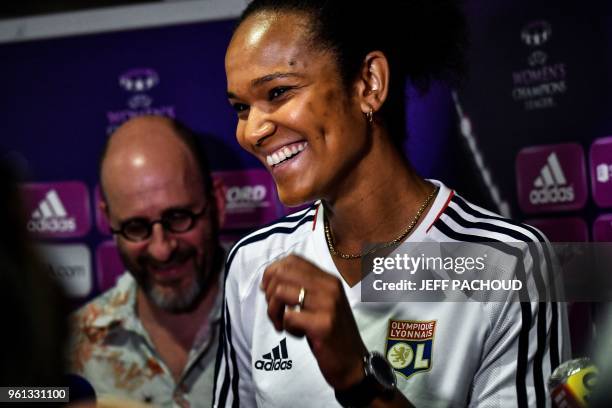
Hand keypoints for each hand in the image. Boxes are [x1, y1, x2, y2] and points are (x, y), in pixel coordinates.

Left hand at [261, 254, 366, 389]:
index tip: (269, 291)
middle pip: (282, 273)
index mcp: (328, 279)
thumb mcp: (320, 304)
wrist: (353, 362)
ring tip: (282, 324)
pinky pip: (289, 317)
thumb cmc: (331, 333)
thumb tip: (267, 281)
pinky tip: (298, 335)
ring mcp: (328, 305)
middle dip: (269, 293)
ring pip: (281, 292)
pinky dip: (286, 327)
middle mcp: (329, 287)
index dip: (272, 272)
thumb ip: (301, 288)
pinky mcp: (323, 325)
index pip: (292, 260)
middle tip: (275, 311)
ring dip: (274, 311)